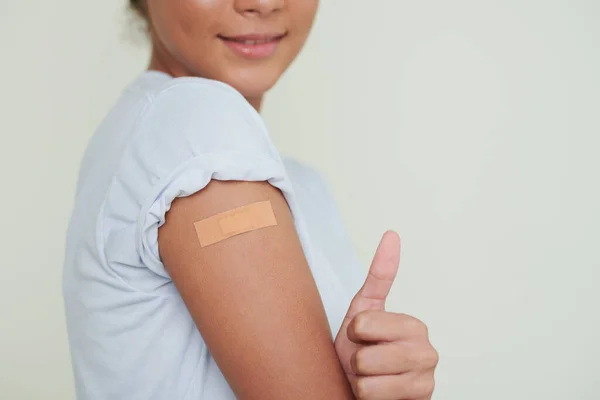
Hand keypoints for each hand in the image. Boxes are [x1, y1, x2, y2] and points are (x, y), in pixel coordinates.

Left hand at [334, 231, 437, 399]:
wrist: (363, 390)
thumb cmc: (363, 351)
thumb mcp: (364, 311)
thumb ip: (379, 276)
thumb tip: (392, 234)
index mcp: (414, 326)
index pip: (362, 325)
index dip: (353, 334)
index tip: (363, 337)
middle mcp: (427, 351)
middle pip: (365, 355)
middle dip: (356, 360)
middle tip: (366, 361)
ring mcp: (425, 380)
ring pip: (366, 378)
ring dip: (360, 381)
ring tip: (372, 378)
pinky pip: (372, 397)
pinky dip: (367, 397)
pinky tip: (379, 395)